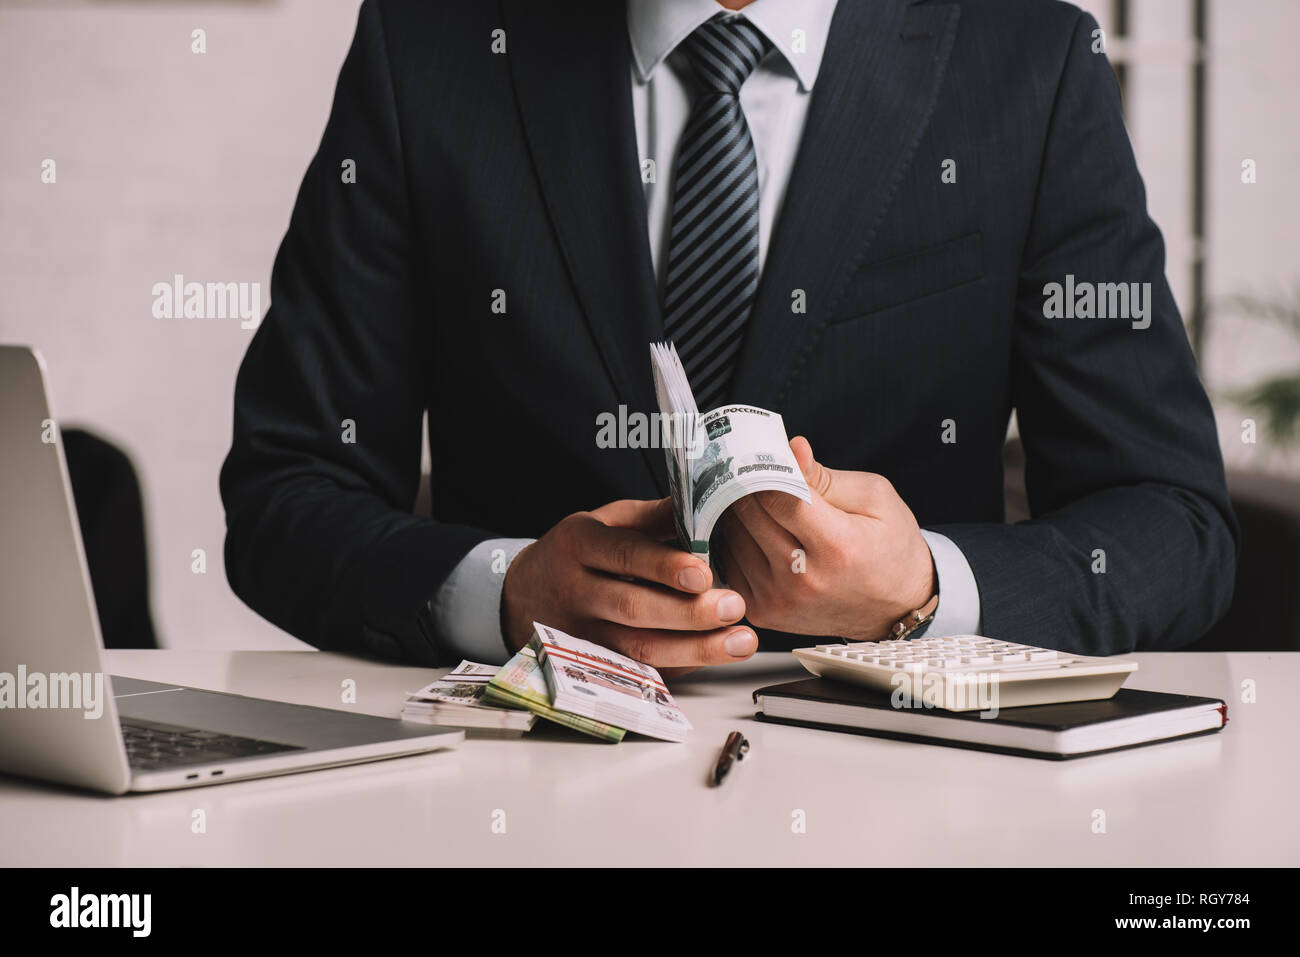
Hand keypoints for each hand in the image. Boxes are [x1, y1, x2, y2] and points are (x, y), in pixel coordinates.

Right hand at [501, 497, 757, 670]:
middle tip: (734, 606)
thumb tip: (707, 501)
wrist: (522, 595)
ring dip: (696, 649)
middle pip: (633, 608)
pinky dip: (682, 666)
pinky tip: (715, 657)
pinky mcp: (592, 665)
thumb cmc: (576, 553)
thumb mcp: (605, 521)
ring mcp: (580, 635)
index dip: (664, 567)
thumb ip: (653, 517)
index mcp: (579, 545)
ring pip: (639, 650)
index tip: (703, 573)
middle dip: (689, 612)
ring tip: (741, 641)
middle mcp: (576, 591)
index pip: (624, 556)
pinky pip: (641, 673)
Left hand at [717, 436, 935, 641]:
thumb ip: (825, 476)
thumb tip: (792, 450)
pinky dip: (735, 541)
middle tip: (750, 469)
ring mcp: (779, 600)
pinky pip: (729, 564)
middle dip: (746, 485)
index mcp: (836, 547)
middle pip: (748, 515)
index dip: (763, 469)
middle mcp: (803, 579)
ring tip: (756, 500)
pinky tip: (755, 531)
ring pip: (732, 538)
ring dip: (736, 513)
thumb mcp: (874, 499)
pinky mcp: (763, 612)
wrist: (895, 607)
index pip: (776, 497)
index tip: (759, 453)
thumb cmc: (890, 547)